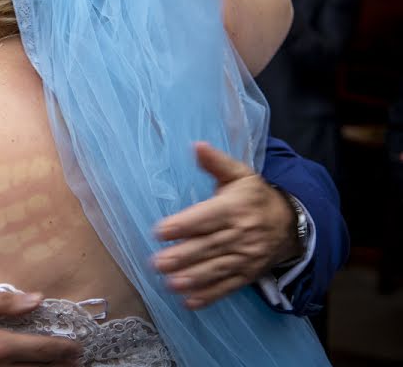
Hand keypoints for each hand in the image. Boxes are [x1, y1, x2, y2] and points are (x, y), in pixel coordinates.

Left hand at [152, 142, 300, 308]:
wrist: (291, 224)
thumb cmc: (255, 196)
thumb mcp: (240, 174)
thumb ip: (216, 163)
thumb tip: (196, 146)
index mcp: (235, 208)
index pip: (207, 217)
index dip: (184, 224)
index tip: (160, 231)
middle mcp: (241, 234)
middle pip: (209, 246)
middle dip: (182, 256)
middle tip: (157, 263)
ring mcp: (246, 257)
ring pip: (217, 269)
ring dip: (193, 279)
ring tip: (170, 284)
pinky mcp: (248, 274)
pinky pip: (228, 287)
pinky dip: (209, 296)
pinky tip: (189, 302)